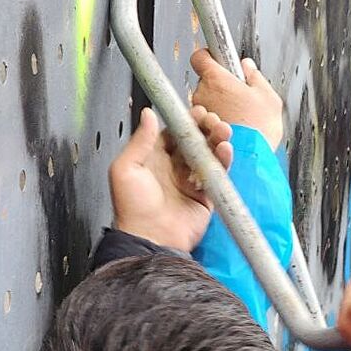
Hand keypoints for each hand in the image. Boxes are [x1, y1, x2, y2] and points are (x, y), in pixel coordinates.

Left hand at [109, 107, 232, 251]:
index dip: (186, 121)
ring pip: (209, 153)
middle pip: (194, 140)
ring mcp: (191, 180)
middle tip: (212, 120)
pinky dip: (224, 159)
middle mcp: (173, 167)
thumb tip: (148, 114)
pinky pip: (219, 173)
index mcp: (153, 158)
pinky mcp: (207, 194)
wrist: (150, 239)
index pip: (174, 132)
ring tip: (222, 131)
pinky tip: (225, 149)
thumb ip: (139, 141)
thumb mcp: (125, 169)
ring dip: (217, 139)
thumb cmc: (132, 209)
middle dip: (205, 127)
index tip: (196, 112)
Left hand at [190, 49, 283, 148]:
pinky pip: (204, 122)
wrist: (252, 159)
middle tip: (238, 96)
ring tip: (237, 118)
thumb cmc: (260, 129)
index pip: (200, 57)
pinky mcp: (198, 131)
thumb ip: (255, 77)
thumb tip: (247, 66)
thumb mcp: (268, 97)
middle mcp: (202, 94)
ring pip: (204, 103)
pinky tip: (231, 130)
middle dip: (219, 87)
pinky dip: (214, 124)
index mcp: (216, 79)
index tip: (219, 59)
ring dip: (217, 107)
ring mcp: (198, 115)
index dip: (210, 57)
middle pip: (205, 82)